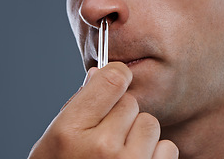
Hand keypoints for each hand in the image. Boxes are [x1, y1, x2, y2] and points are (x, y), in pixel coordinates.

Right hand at [28, 62, 178, 158]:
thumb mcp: (56, 136)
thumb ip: (79, 104)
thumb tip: (99, 74)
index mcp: (72, 131)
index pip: (111, 81)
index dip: (116, 74)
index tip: (115, 78)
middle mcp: (102, 148)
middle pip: (130, 102)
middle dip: (120, 111)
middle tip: (106, 131)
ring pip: (149, 122)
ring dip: (138, 132)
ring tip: (121, 149)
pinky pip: (167, 147)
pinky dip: (154, 152)